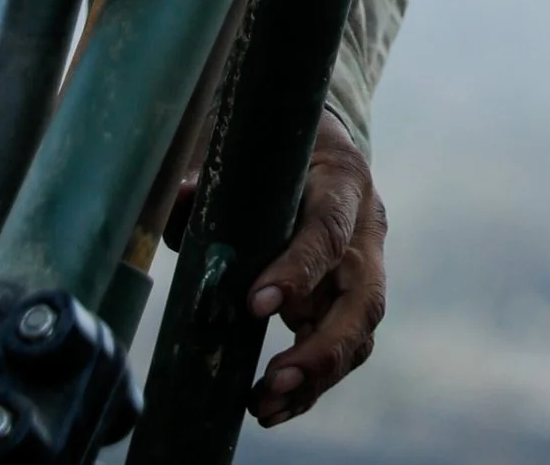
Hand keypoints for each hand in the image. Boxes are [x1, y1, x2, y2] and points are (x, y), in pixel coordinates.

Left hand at [243, 110, 387, 423]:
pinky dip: (309, 384)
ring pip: (359, 333)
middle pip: (365, 298)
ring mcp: (364, 268)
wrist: (317, 145)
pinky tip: (271, 405)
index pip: (330, 228)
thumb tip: (183, 200)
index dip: (299, 270)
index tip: (256, 305)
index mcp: (343, 179)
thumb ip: (212, 180)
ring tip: (264, 403)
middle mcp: (366, 228)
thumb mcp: (249, 150)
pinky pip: (342, 350)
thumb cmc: (276, 151)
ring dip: (316, 376)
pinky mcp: (348, 300)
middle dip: (323, 347)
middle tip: (273, 378)